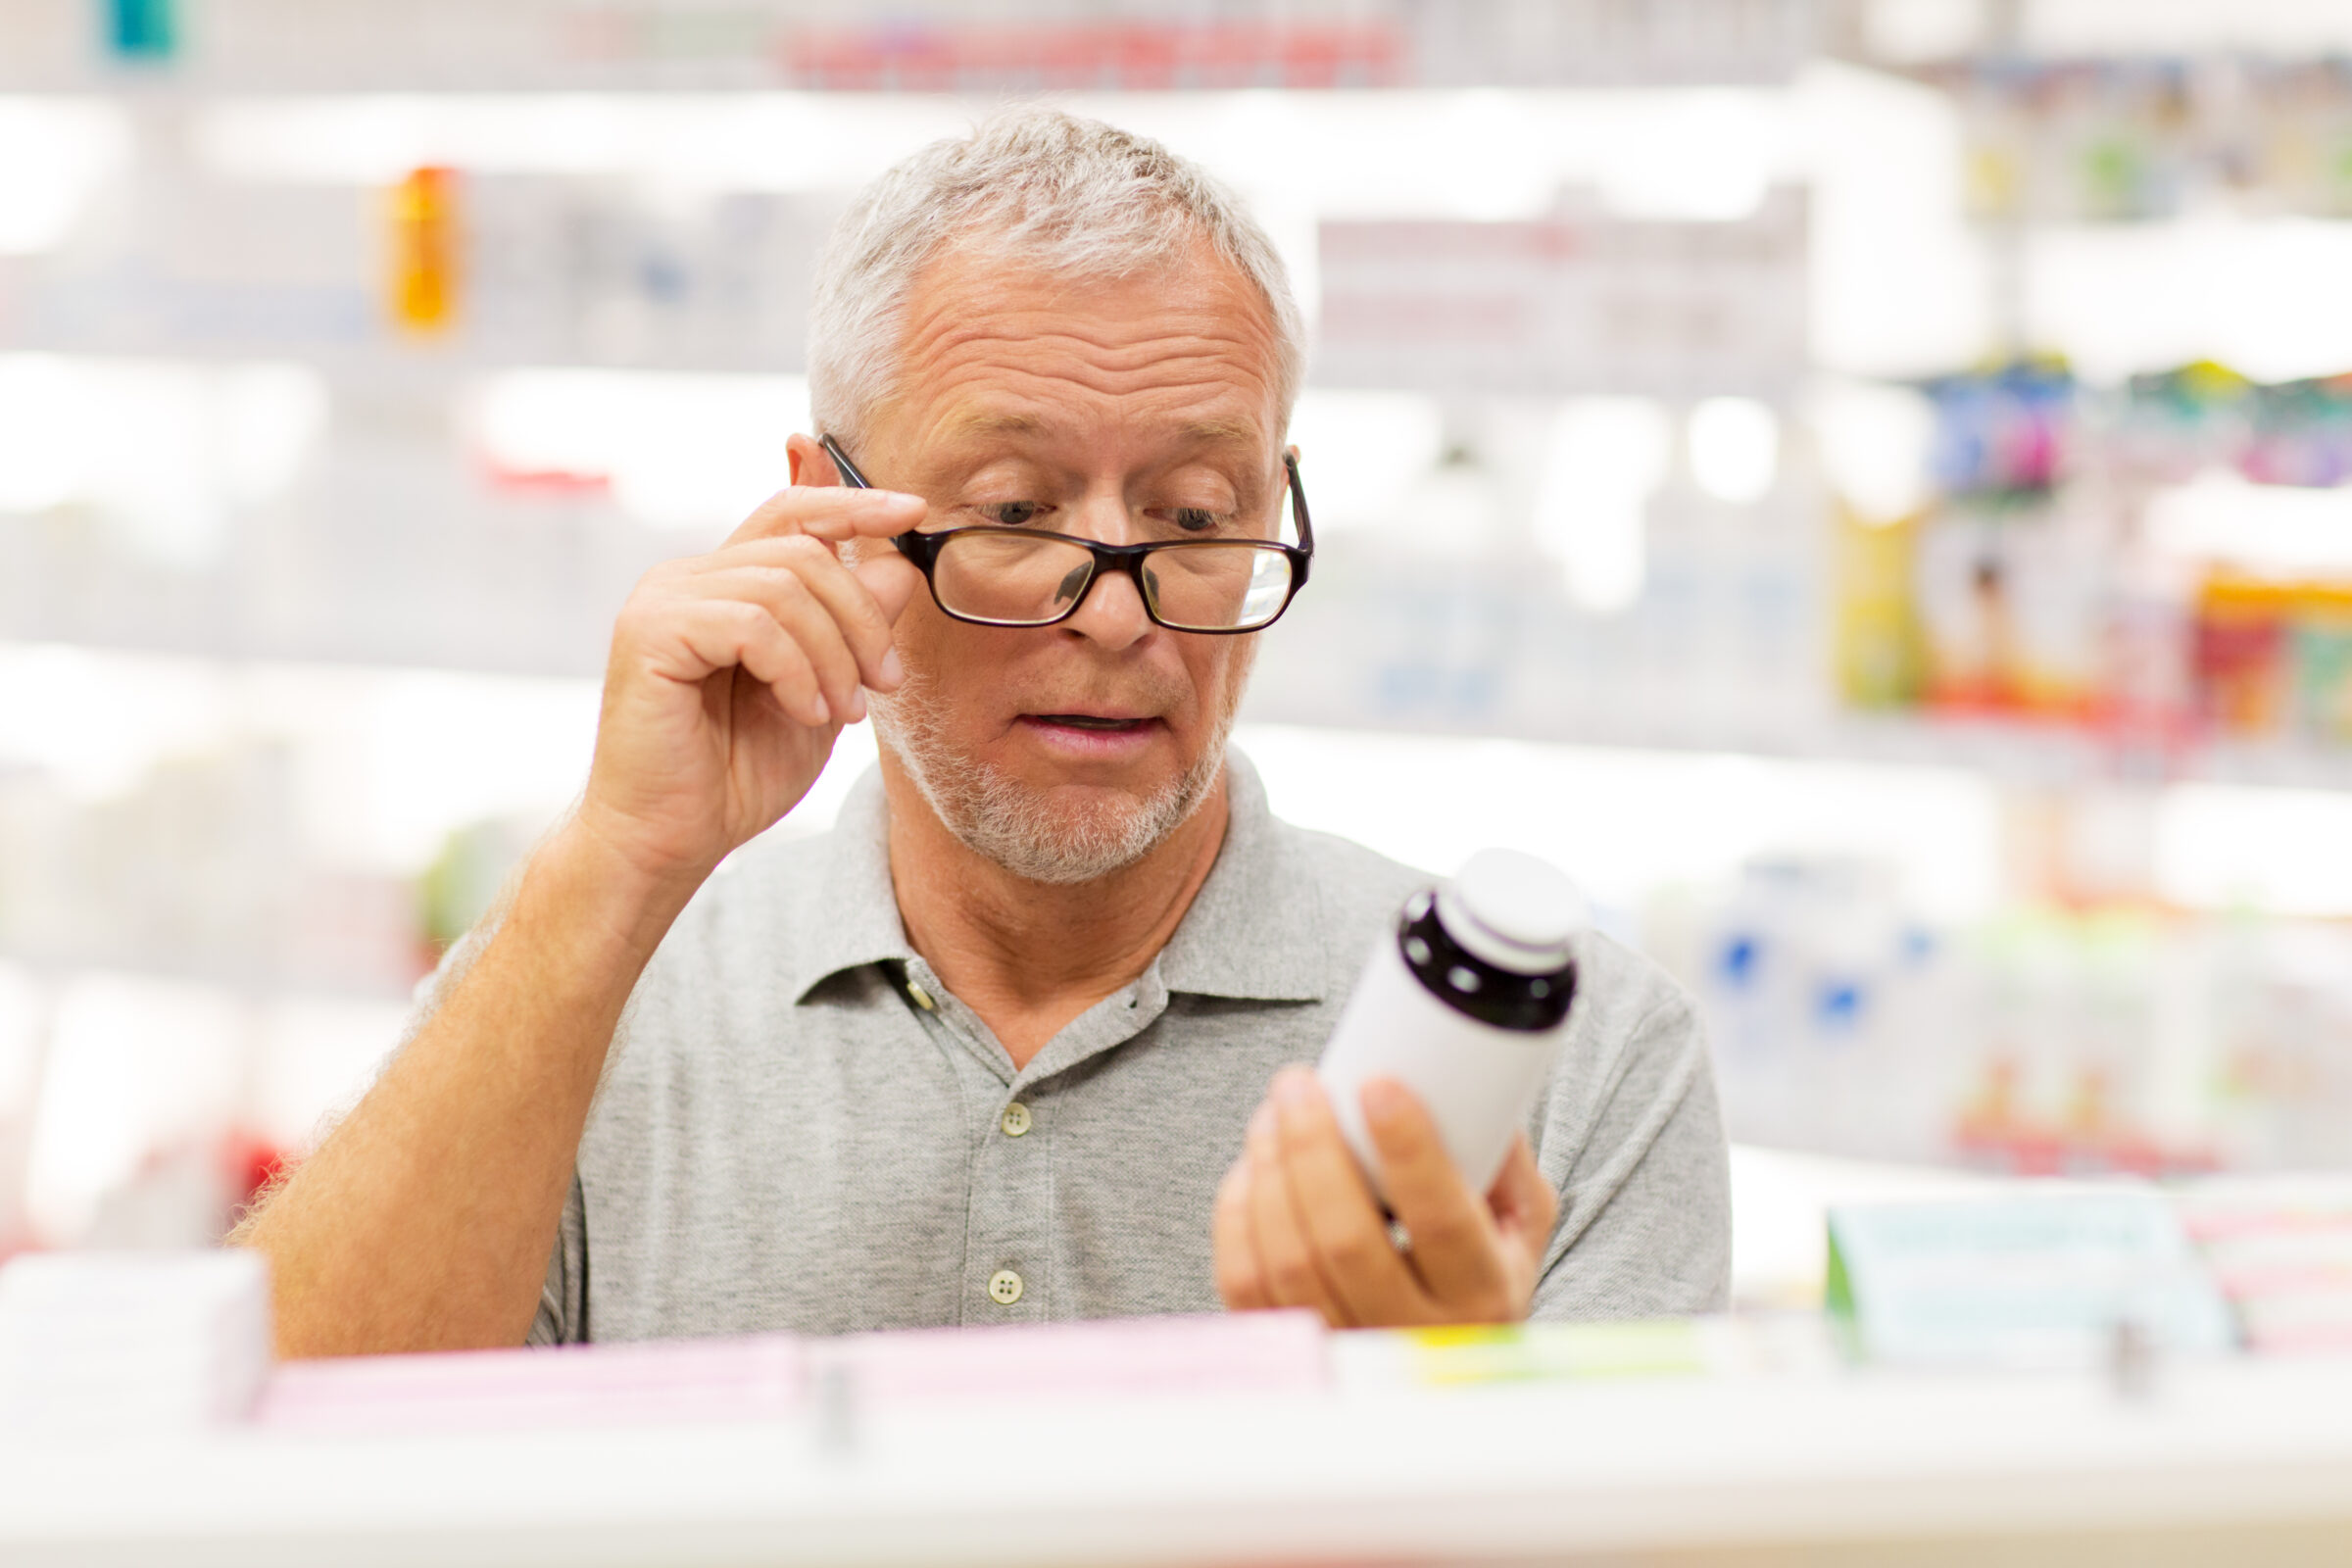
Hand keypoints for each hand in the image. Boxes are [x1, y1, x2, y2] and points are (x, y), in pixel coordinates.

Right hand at [573, 472, 927, 893]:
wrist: (672, 839)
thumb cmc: (736, 774)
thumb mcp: (822, 693)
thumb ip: (853, 631)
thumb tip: (897, 568)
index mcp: (725, 585)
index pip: (792, 513)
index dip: (853, 503)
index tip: (912, 512)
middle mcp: (688, 578)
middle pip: (805, 552)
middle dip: (862, 617)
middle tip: (883, 684)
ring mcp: (663, 600)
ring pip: (785, 587)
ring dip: (834, 655)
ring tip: (840, 714)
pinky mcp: (649, 632)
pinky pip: (752, 624)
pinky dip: (795, 670)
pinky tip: (803, 712)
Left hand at [1213, 1065, 1558, 1327]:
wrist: (1445, 1359)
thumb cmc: (1480, 1266)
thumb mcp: (1520, 1217)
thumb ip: (1501, 1155)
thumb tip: (1458, 1088)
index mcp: (1483, 1294)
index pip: (1441, 1220)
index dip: (1407, 1151)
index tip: (1378, 1085)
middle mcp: (1416, 1333)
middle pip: (1346, 1240)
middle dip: (1312, 1147)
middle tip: (1300, 1085)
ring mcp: (1349, 1346)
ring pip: (1288, 1261)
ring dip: (1270, 1172)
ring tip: (1273, 1115)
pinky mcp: (1293, 1349)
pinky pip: (1245, 1283)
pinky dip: (1238, 1216)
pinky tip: (1252, 1170)